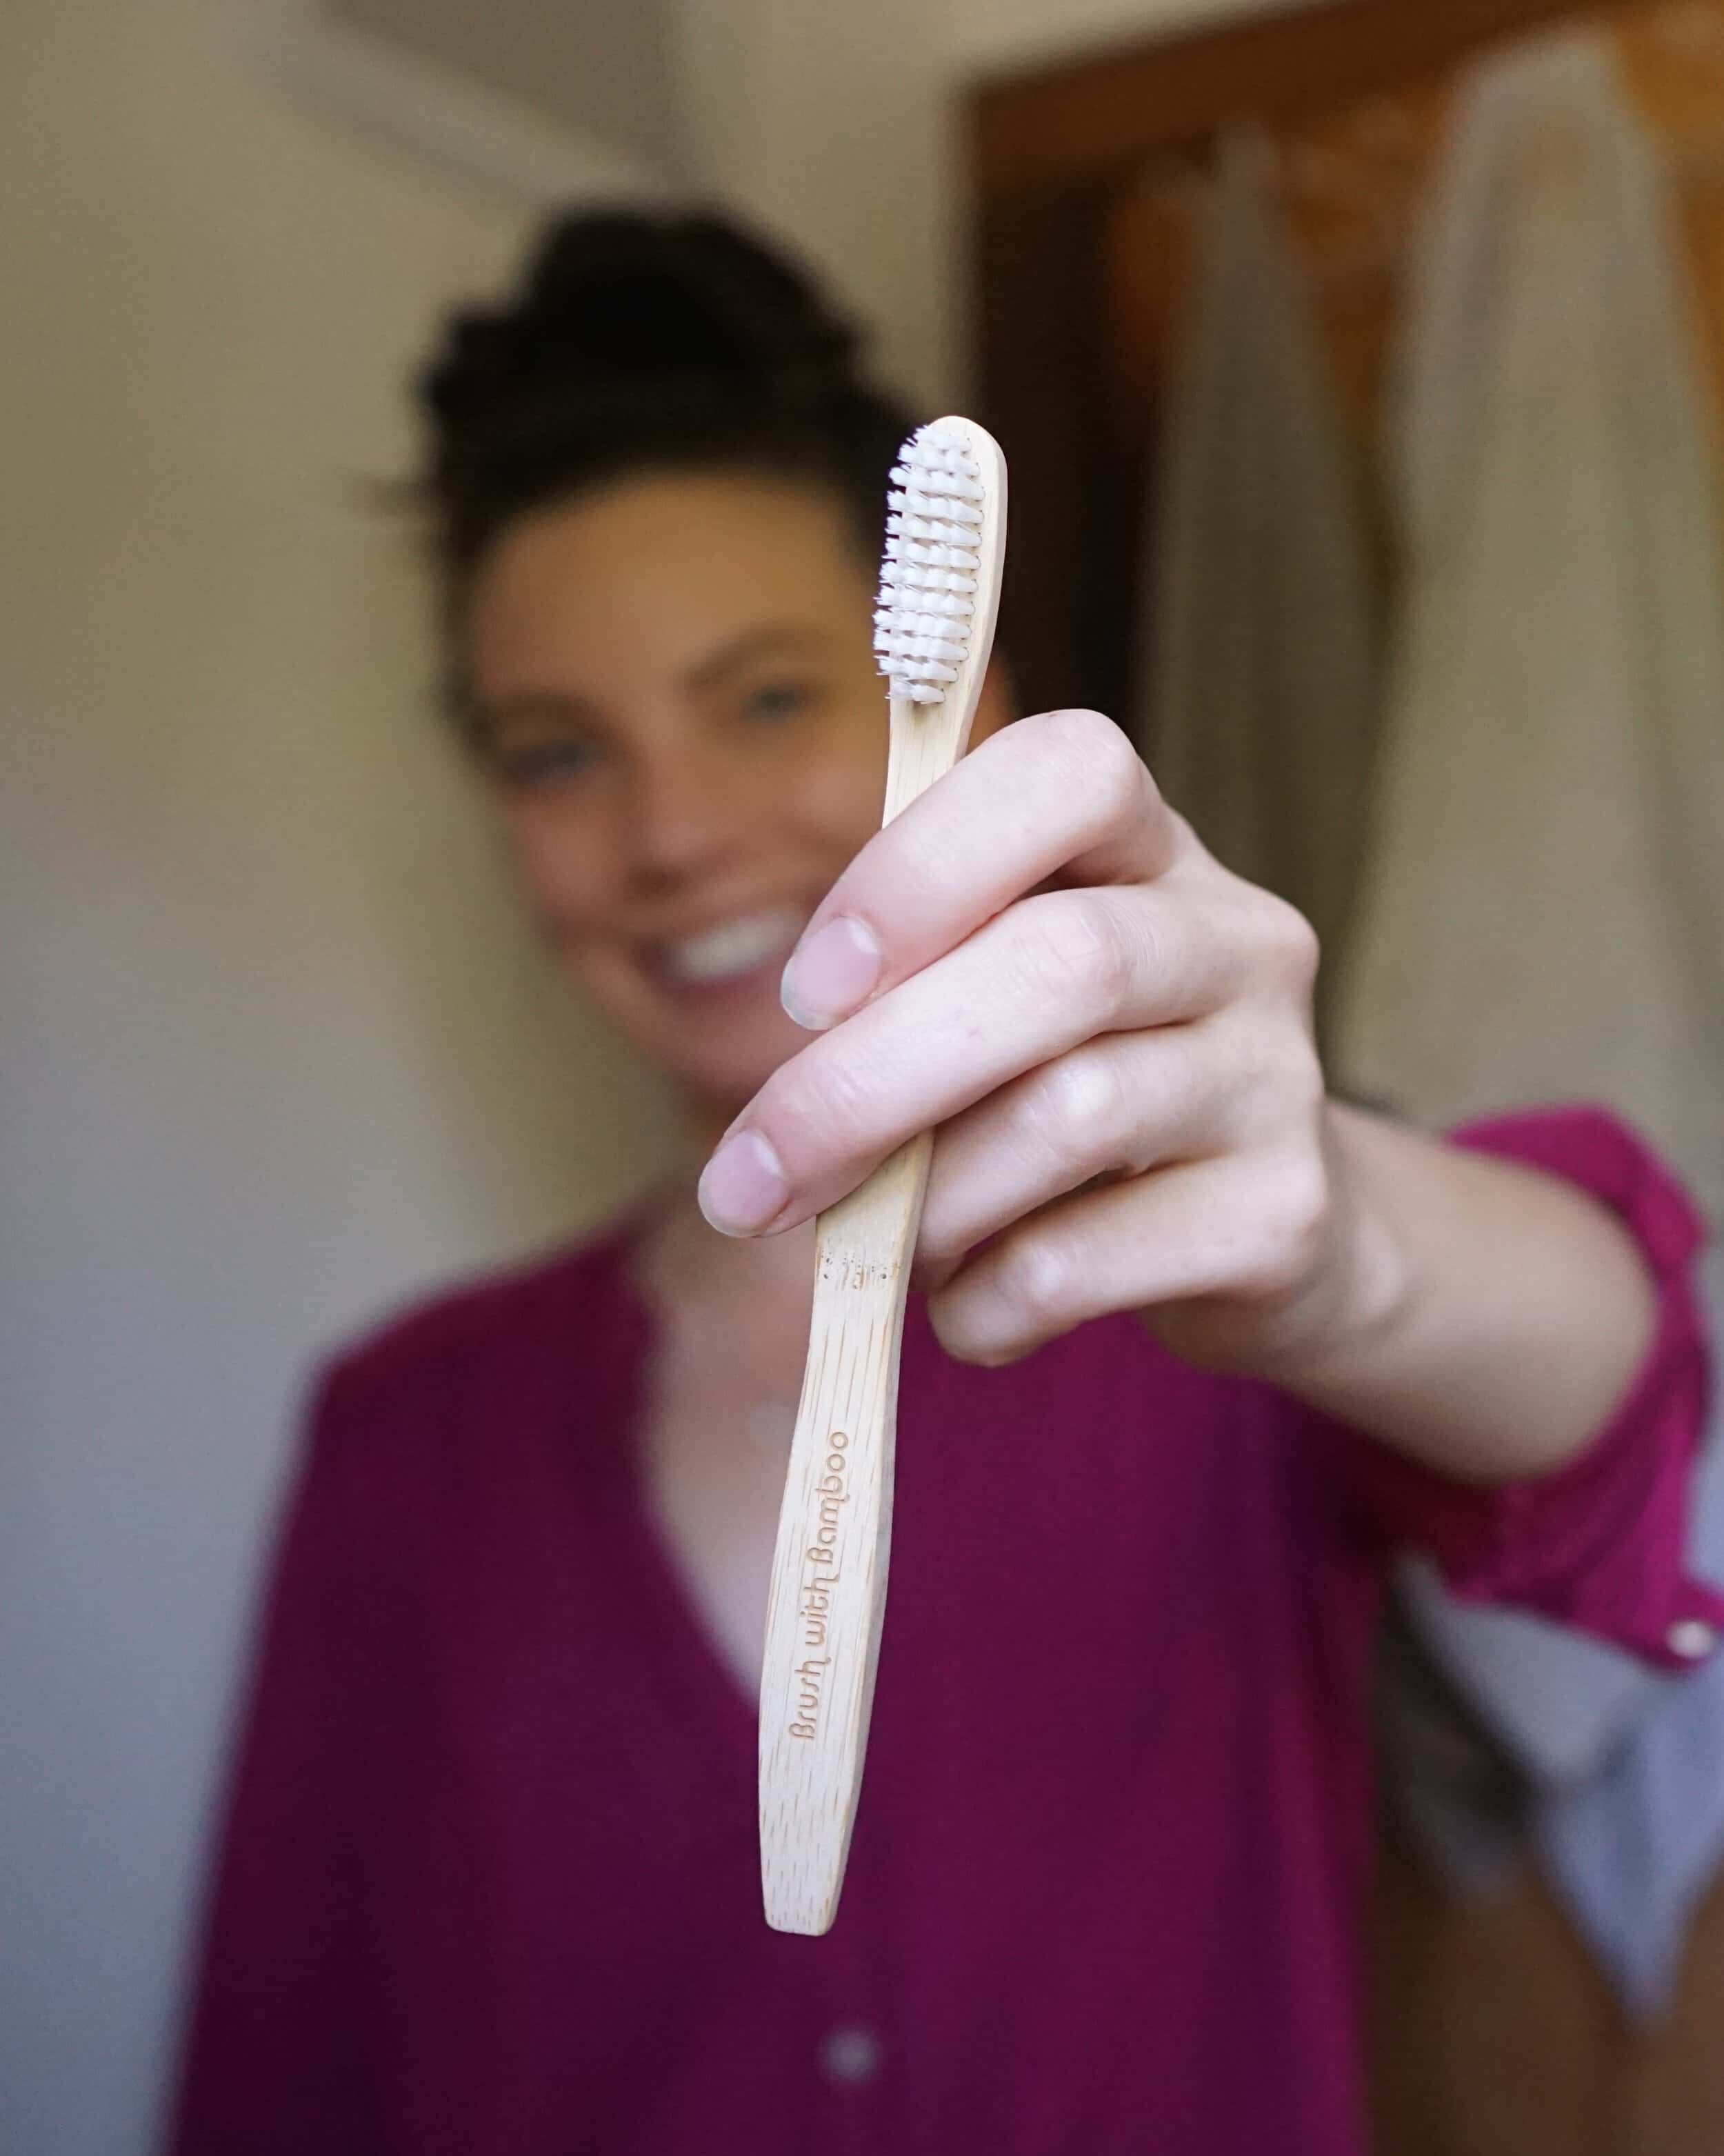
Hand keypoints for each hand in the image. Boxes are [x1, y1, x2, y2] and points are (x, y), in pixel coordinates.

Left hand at [698, 708, 1349, 1371]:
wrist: (1267, 1237)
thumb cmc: (1083, 1095)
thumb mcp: (1004, 1013)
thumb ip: (911, 1006)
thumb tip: (786, 1115)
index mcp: (1154, 853)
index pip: (1069, 773)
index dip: (921, 868)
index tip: (809, 990)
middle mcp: (1239, 941)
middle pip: (1059, 964)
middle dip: (867, 1081)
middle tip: (750, 1180)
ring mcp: (1277, 1077)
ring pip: (1069, 1116)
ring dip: (924, 1203)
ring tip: (880, 1247)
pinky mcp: (1282, 1217)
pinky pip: (1081, 1261)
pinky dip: (980, 1301)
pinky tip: (966, 1307)